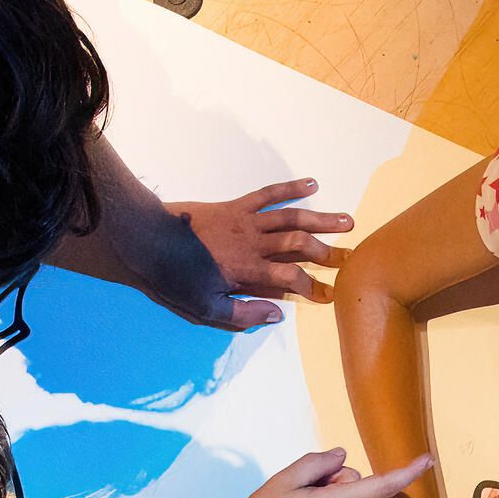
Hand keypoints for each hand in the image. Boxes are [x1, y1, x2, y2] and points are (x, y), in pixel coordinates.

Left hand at [166, 179, 353, 324]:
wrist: (148, 238)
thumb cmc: (174, 277)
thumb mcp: (205, 308)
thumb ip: (243, 314)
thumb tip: (277, 313)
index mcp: (248, 270)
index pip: (292, 280)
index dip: (314, 288)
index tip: (330, 295)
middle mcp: (254, 243)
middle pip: (300, 245)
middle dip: (327, 252)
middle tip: (350, 258)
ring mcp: (246, 221)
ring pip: (292, 218)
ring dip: (321, 219)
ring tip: (347, 220)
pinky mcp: (236, 206)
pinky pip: (269, 195)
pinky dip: (291, 188)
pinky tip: (312, 183)